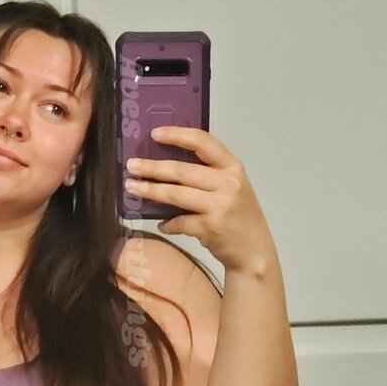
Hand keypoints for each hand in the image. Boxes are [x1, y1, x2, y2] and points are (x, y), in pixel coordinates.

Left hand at [124, 127, 275, 272]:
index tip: (155, 133)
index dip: (177, 135)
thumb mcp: (232, 188)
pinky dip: (167, 224)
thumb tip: (166, 168)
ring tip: (132, 187)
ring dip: (150, 191)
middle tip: (131, 166)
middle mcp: (228, 183)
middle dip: (152, 168)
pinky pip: (179, 222)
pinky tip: (162, 224)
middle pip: (182, 171)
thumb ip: (209, 175)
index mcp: (232, 167)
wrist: (254, 251)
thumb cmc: (239, 217)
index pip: (204, 142)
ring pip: (176, 194)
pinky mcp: (210, 227)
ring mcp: (219, 205)